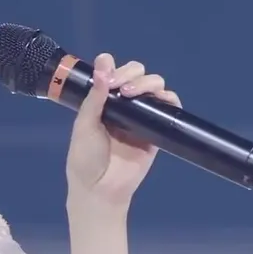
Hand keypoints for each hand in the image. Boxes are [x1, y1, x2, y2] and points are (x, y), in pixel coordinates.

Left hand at [66, 55, 181, 204]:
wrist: (101, 188)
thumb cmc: (86, 158)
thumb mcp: (84, 125)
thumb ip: (94, 97)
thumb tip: (103, 65)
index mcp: (103, 101)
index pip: (113, 72)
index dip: (113, 66)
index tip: (107, 72)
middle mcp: (124, 104)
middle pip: (137, 74)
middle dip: (130, 73)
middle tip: (119, 87)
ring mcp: (142, 115)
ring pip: (154, 85)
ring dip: (147, 82)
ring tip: (132, 93)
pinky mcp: (157, 129)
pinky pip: (169, 108)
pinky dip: (169, 98)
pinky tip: (160, 98)